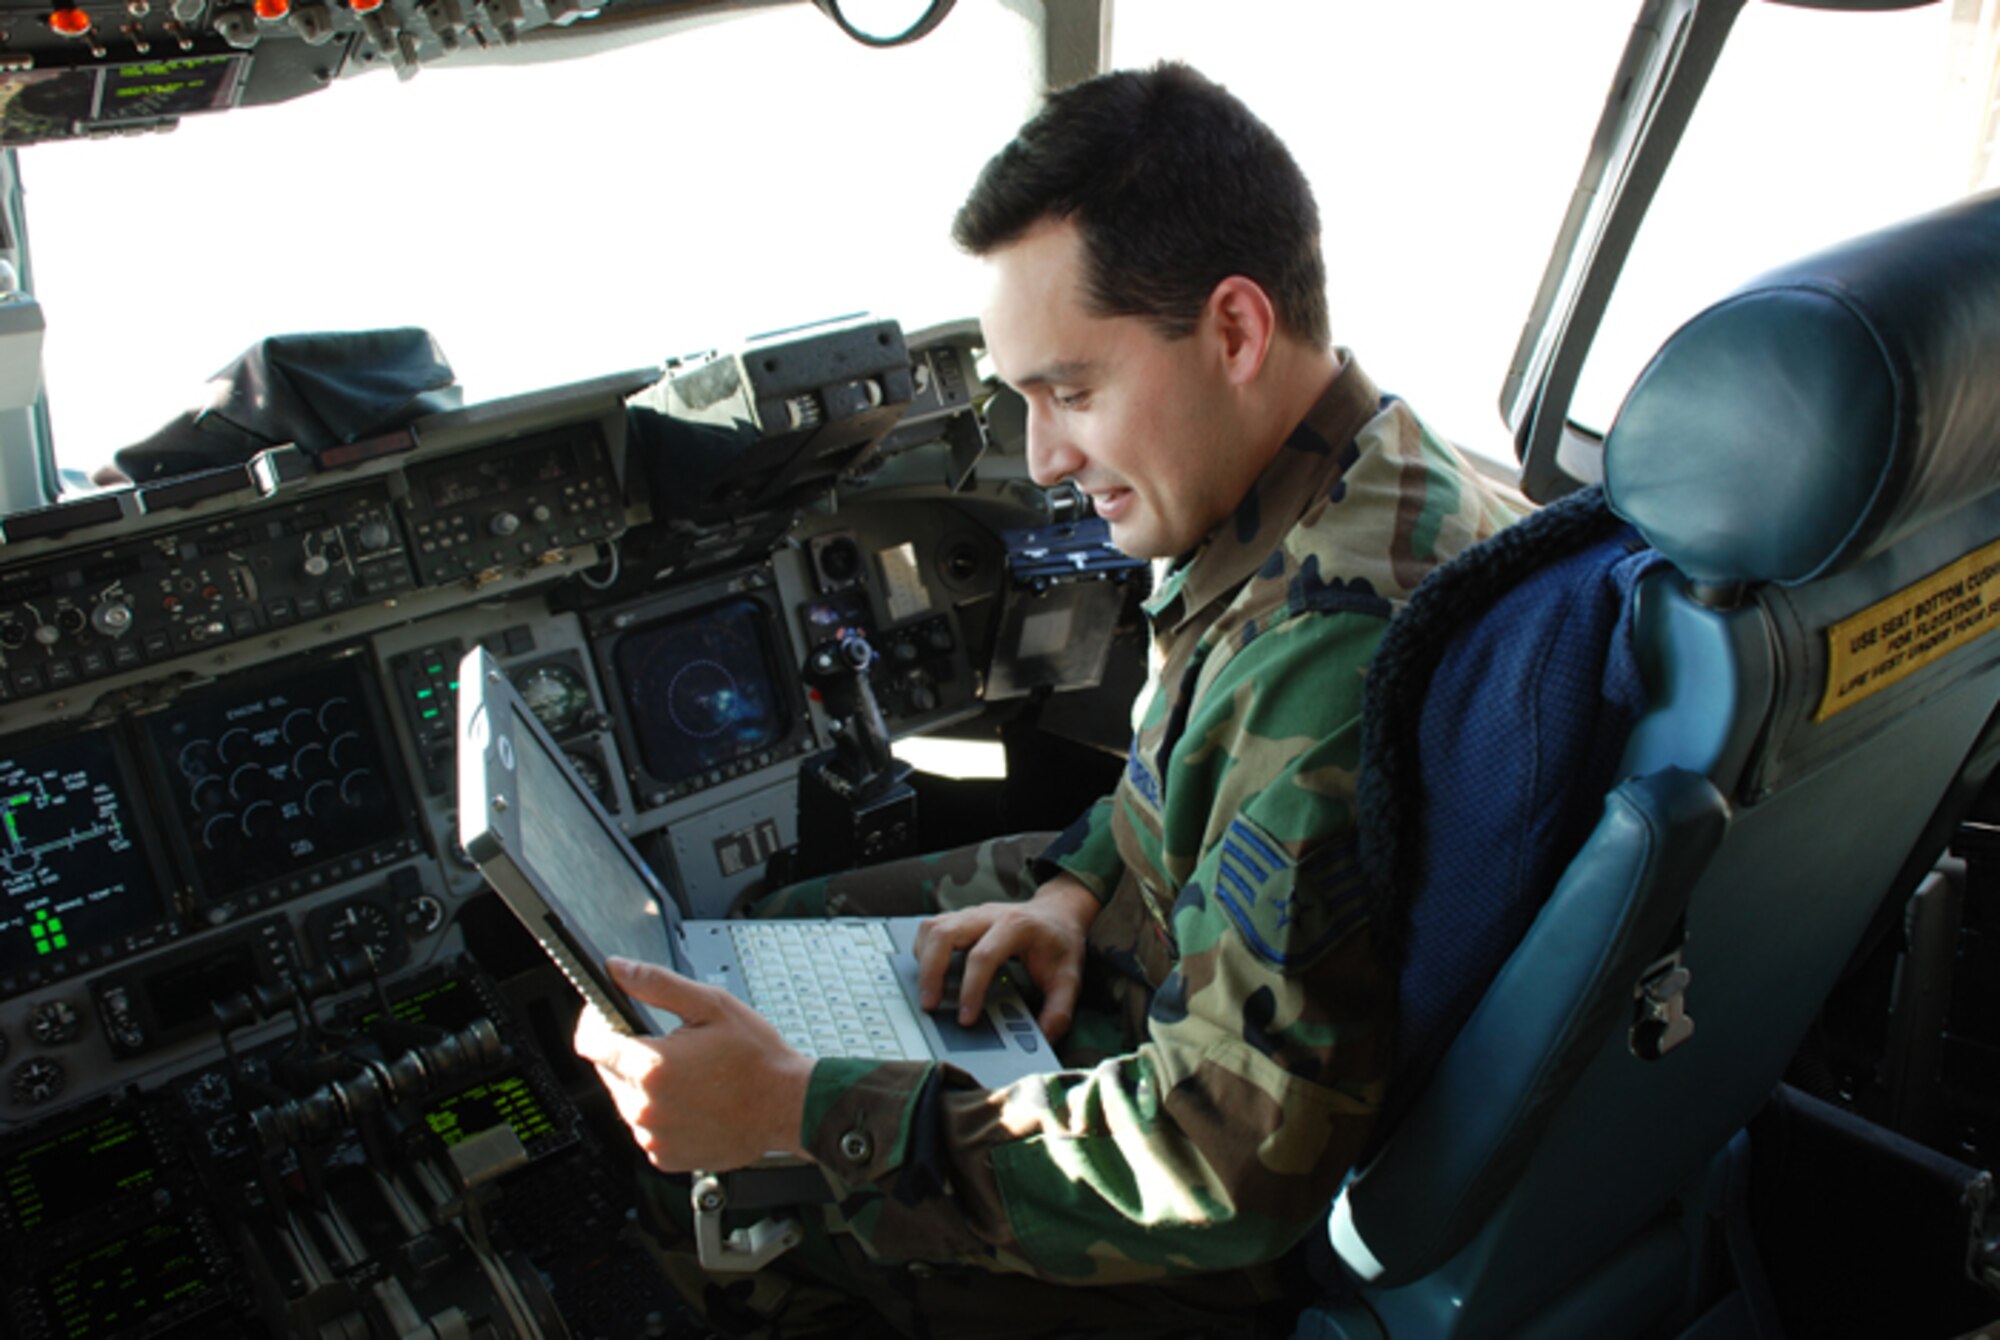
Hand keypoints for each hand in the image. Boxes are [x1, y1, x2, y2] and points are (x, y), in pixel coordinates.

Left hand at [573, 957, 813, 1172]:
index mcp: (651, 1066)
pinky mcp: (663, 1155)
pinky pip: (645, 1127)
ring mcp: (652, 1135)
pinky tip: (691, 1100)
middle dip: (627, 1052)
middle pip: (607, 1069)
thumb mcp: (711, 1005)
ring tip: (687, 1074)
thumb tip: (618, 969)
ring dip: (643, 1084)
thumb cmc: (757, 1058)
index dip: (595, 1021)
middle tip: (670, 1044)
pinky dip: (659, 1112)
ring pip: (625, 1099)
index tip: (610, 1015)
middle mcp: (644, 1106)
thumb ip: (657, 984)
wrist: (788, 1107)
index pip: (589, 1041)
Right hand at [914, 872, 1097, 1041]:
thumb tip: (1041, 1040)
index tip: (966, 1019)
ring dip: (923, 959)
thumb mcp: (1070, 978)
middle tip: (930, 1006)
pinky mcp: (961, 918)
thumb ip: (1058, 1011)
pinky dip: (923, 950)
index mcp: (1017, 927)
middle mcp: (989, 915)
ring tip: (926, 992)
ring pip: (932, 927)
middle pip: (945, 933)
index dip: (970, 989)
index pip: (982, 956)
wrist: (1058, 913)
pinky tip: (930, 974)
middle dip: (931, 971)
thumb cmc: (1060, 944)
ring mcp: (971, 914)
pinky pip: (931, 928)